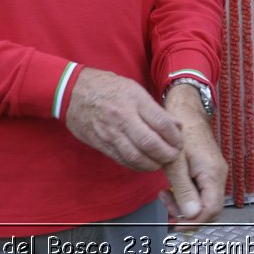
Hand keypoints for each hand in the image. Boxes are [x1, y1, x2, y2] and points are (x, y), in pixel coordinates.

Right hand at [63, 67, 183, 171]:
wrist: (73, 91)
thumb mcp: (134, 89)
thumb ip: (154, 109)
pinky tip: (144, 164)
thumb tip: (175, 126)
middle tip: (174, 156)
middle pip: (150, 143)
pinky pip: (122, 160)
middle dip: (166, 154)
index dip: (175, 136)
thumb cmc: (108, 87)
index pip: (161, 123)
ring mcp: (110, 132)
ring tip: (160, 163)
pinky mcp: (101, 144)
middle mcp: (123, 117)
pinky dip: (136, 165)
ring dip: (152, 164)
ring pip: (136, 156)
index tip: (179, 142)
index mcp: (134, 100)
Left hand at [159, 86, 227, 226]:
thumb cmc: (181, 131)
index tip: (176, 224)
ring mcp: (215, 171)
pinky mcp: (208, 168)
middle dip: (188, 214)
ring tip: (166, 195)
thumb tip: (191, 215)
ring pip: (204, 200)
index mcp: (213, 174)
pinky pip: (201, 190)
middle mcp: (218, 174)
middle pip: (209, 208)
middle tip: (168, 209)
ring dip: (185, 204)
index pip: (211, 210)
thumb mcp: (176, 163)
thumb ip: (184, 190)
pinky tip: (173, 187)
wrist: (186, 109)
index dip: (194, 221)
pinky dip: (186, 194)